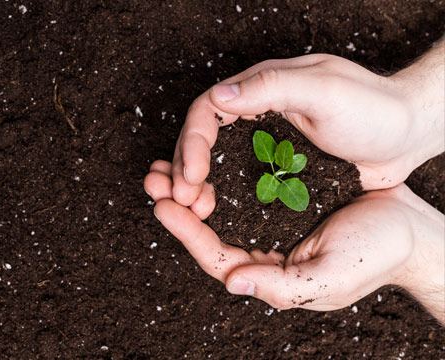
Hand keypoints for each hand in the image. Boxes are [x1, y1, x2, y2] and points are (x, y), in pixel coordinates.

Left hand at [145, 163, 443, 319]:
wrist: (411, 226)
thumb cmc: (377, 253)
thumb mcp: (331, 276)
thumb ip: (282, 285)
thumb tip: (233, 283)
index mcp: (269, 274)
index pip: (214, 257)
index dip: (185, 232)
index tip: (162, 204)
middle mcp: (262, 252)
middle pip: (206, 233)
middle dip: (177, 205)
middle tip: (153, 178)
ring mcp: (268, 226)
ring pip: (217, 210)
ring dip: (189, 187)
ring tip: (164, 166)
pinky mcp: (278, 200)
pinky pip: (238, 189)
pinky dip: (217, 175)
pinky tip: (204, 158)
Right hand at [171, 46, 443, 206]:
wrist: (408, 134)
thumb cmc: (373, 106)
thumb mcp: (324, 89)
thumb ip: (271, 87)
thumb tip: (217, 96)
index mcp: (259, 89)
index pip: (207, 112)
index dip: (190, 143)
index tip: (188, 176)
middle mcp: (254, 116)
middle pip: (203, 140)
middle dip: (182, 168)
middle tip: (175, 199)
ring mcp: (264, 145)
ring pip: (215, 164)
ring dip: (194, 185)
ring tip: (187, 210)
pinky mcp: (276, 170)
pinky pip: (238, 183)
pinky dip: (220, 197)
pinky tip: (211, 214)